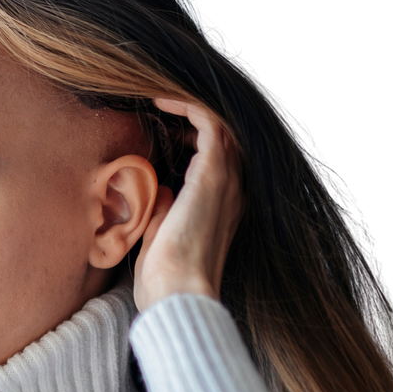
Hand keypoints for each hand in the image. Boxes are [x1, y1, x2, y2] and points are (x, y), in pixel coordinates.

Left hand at [133, 98, 243, 312]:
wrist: (177, 293)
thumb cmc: (164, 276)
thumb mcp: (162, 235)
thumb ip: (165, 210)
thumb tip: (161, 189)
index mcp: (222, 206)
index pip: (216, 158)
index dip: (192, 137)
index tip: (163, 129)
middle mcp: (232, 190)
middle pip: (223, 137)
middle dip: (192, 118)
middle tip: (160, 109)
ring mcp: (227, 180)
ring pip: (219, 124)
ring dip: (189, 107)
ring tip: (159, 98)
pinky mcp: (213, 174)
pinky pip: (210, 122)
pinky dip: (188, 106)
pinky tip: (161, 101)